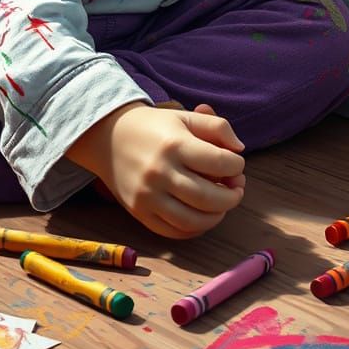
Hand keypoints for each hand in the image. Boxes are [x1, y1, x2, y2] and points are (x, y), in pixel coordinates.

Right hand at [66, 101, 245, 238]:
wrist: (108, 136)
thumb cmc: (154, 126)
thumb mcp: (185, 117)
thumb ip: (217, 127)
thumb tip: (239, 150)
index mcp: (175, 144)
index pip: (220, 163)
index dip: (236, 165)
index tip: (236, 164)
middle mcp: (160, 172)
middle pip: (210, 197)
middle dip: (232, 196)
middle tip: (236, 189)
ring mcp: (148, 196)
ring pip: (193, 221)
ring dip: (217, 216)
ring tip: (222, 204)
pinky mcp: (139, 213)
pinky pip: (174, 232)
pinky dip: (195, 229)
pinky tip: (202, 215)